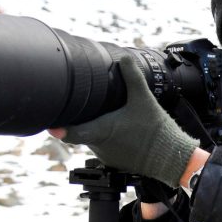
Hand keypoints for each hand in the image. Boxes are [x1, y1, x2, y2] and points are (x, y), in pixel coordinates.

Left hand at [52, 54, 198, 186]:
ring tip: (111, 118)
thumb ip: (132, 77)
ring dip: (97, 129)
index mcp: (102, 131)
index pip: (71, 133)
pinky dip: (108, 140)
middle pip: (82, 130)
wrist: (172, 158)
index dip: (58, 127)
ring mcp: (107, 157)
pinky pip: (105, 148)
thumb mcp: (145, 100)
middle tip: (89, 107)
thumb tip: (124, 58)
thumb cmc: (158, 132)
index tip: (49, 123)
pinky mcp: (115, 163)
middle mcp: (101, 146)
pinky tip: (121, 132)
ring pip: (93, 139)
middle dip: (84, 119)